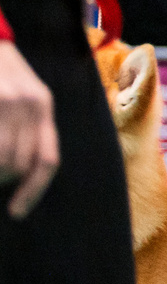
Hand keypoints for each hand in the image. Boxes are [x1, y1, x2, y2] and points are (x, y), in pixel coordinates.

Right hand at [0, 41, 58, 219]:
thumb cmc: (0, 71)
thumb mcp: (24, 93)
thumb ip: (27, 128)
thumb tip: (22, 173)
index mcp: (42, 105)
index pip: (46, 159)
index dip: (32, 191)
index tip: (17, 211)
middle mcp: (27, 103)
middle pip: (18, 164)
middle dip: (1, 181)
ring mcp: (4, 100)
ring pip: (2, 158)